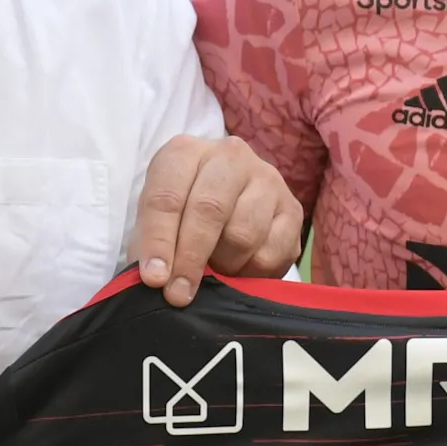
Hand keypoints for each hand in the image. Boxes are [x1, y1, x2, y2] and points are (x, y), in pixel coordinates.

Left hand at [133, 136, 306, 304]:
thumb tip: (159, 280)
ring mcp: (267, 180)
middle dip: (191, 259)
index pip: (167, 197)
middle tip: (178, 294)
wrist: (227, 201)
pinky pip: (271, 253)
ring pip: (243, 234)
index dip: (158, 241)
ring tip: (214, 271)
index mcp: (185, 152)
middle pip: (209, 210)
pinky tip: (239, 269)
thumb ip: (153, 245)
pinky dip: (250, 271)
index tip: (155, 279)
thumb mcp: (157, 221)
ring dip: (224, 265)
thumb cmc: (183, 213)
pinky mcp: (293, 209)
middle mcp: (230, 156)